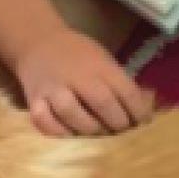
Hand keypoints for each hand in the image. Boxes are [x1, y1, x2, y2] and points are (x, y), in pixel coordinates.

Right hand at [12, 28, 153, 137]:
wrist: (38, 42)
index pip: (126, 92)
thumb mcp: (104, 60)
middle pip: (102, 104)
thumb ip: (120, 83)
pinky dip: (58, 132)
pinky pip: (44, 122)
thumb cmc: (79, 55)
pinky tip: (70, 136)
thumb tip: (145, 108)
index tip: (144, 124)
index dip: (139, 112)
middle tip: (122, 133)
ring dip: (89, 129)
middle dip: (117, 124)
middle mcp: (77, 77)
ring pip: (72, 114)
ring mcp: (53, 89)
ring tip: (98, 135)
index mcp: (100, 66)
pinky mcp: (34, 100)